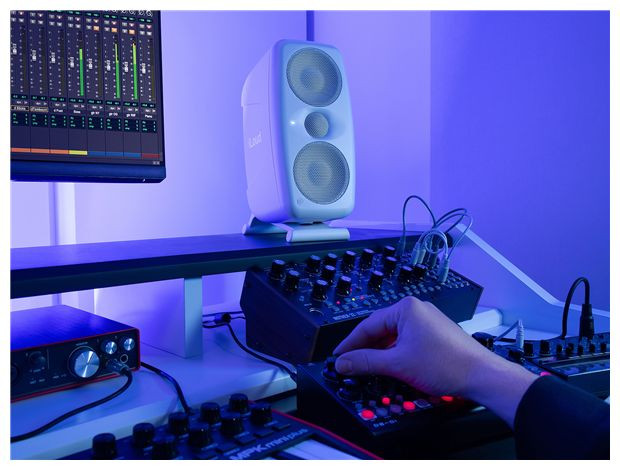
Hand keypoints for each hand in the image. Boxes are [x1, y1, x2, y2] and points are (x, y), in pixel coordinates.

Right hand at [333, 296, 536, 426]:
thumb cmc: (447, 364)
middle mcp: (417, 310)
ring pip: (394, 337)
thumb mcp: (398, 364)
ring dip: (381, 354)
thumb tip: (344, 362)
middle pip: (380, 330)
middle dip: (366, 350)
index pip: (368, 325)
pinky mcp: (435, 334)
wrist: (482, 376)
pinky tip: (392, 368)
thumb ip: (366, 362)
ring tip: (370, 370)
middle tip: (351, 366)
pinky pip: (407, 341)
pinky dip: (396, 354)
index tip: (339, 357)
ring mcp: (427, 321)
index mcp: (406, 308)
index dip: (350, 344)